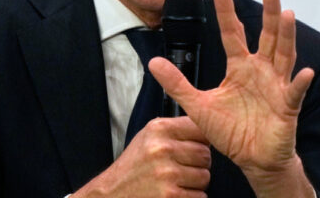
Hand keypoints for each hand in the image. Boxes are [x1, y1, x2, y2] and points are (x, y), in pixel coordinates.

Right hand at [72, 116, 210, 197]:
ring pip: (205, 176)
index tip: (194, 146)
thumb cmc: (134, 166)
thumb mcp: (149, 137)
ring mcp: (166, 173)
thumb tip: (208, 127)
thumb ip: (176, 129)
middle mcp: (163, 148)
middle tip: (181, 168)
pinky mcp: (170, 195)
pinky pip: (200, 196)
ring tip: (175, 181)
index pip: (200, 128)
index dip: (202, 141)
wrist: (112, 193)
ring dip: (195, 183)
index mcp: (159, 129)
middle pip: (205, 155)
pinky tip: (175, 193)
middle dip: (198, 164)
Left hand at [150, 0, 314, 195]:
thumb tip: (154, 62)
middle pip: (267, 36)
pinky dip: (300, 81)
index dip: (226, 12)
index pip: (232, 33)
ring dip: (286, 36)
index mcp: (239, 67)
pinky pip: (294, 92)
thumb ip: (177, 83)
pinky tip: (304, 71)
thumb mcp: (198, 105)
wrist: (252, 160)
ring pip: (284, 55)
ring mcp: (277, 86)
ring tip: (288, 14)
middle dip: (269, 12)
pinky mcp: (287, 106)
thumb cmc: (230, 132)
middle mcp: (261, 70)